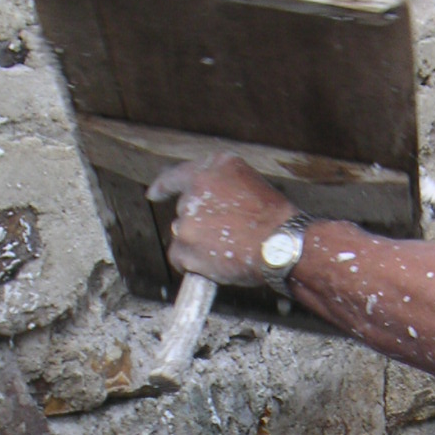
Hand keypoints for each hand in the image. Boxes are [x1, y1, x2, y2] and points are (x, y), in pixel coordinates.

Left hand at [147, 153, 294, 287]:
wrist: (281, 244)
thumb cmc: (275, 217)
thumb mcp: (249, 181)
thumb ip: (222, 185)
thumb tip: (207, 203)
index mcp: (211, 169)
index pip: (177, 176)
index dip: (163, 186)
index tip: (153, 194)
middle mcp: (195, 190)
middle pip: (184, 210)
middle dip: (199, 223)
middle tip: (227, 235)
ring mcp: (188, 221)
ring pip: (183, 234)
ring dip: (197, 242)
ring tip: (226, 250)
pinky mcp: (186, 248)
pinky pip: (178, 257)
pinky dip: (190, 263)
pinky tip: (211, 265)